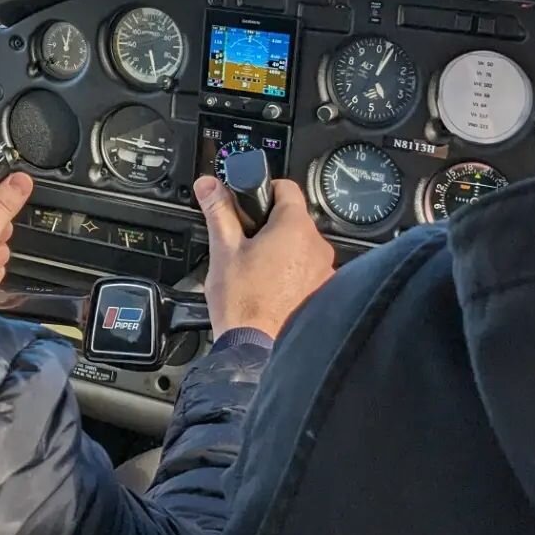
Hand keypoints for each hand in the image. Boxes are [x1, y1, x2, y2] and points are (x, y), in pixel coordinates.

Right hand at [196, 175, 334, 339]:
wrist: (256, 350)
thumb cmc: (243, 303)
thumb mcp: (223, 249)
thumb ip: (218, 210)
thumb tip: (209, 184)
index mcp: (294, 227)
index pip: (287, 188)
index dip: (264, 190)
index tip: (249, 204)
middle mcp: (317, 246)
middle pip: (294, 219)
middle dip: (270, 226)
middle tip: (246, 243)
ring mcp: (325, 271)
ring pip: (301, 247)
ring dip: (283, 251)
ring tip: (257, 270)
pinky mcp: (324, 293)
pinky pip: (309, 272)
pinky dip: (293, 274)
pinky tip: (272, 289)